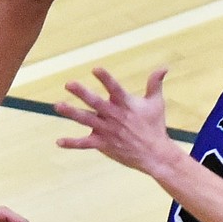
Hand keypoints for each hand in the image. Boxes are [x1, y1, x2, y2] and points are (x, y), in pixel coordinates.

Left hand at [55, 66, 172, 175]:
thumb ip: (155, 83)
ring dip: (72, 113)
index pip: (114, 88)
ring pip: (86, 120)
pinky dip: (72, 143)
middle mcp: (114, 116)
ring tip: (58, 106)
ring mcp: (107, 131)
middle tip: (69, 84)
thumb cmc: (155, 126)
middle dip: (82, 93)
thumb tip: (164, 67)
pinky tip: (59, 142)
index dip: (106, 78)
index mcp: (126, 104)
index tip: (95, 69)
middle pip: (96, 102)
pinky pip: (85, 144)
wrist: (155, 154)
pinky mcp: (103, 144)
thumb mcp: (156, 103)